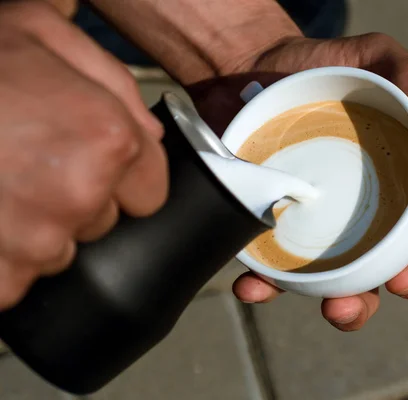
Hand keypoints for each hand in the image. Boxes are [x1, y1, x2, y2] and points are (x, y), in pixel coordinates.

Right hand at [0, 1, 167, 309]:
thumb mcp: (45, 33)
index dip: (124, 178)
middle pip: (102, 221)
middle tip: (26, 161)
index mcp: (106, 139)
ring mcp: (33, 242)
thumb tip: (150, 134)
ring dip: (34, 227)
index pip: (152, 193)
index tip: (91, 162)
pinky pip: (15, 279)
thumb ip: (116, 85)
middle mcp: (79, 196)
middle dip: (76, 197)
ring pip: (58, 251)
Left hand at [188, 33, 407, 330]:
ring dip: (309, 303)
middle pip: (365, 280)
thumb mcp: (367, 58)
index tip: (405, 278)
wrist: (254, 66)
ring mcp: (303, 228)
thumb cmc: (322, 69)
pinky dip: (259, 283)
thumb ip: (402, 70)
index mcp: (386, 196)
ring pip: (314, 285)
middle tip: (344, 306)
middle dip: (360, 306)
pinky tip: (250, 284)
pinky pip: (263, 264)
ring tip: (291, 299)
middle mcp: (348, 222)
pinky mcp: (262, 224)